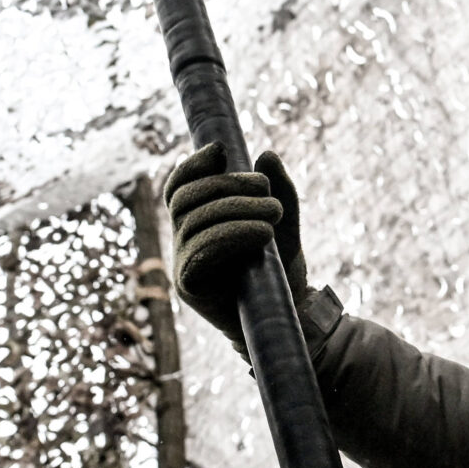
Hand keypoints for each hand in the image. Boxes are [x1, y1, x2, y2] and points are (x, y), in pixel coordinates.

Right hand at [166, 146, 306, 344]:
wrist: (288, 316)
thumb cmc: (280, 270)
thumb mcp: (284, 223)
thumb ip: (279, 191)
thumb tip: (266, 154)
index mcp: (196, 222)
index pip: (180, 187)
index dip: (193, 165)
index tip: (222, 151)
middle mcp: (183, 241)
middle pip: (187, 198)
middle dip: (228, 185)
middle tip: (267, 192)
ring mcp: (183, 265)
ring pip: (195, 220)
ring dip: (238, 209)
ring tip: (274, 215)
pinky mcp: (190, 287)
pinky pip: (201, 250)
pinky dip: (233, 234)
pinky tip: (262, 234)